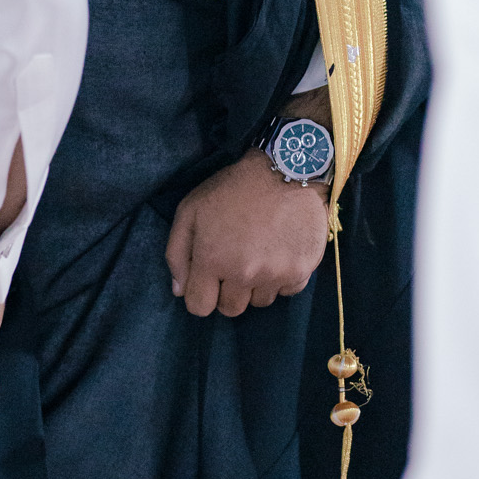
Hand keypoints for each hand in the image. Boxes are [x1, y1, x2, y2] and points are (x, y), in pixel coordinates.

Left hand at [165, 148, 328, 317]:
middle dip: (227, 291)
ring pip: (260, 302)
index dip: (200, 294)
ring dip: (256, 285)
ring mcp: (275, 274)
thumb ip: (177, 252)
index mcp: (212, 259)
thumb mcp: (190, 210)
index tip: (208, 278)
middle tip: (234, 263)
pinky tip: (279, 252)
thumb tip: (179, 291)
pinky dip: (282, 278)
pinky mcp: (301, 271)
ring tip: (258, 253)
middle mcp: (243, 274)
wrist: (285, 169)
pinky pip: (287, 291)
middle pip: (231, 309)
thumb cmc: (232, 188)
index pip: (199, 307)